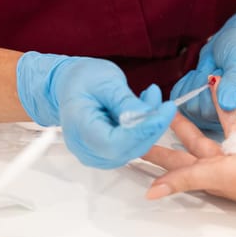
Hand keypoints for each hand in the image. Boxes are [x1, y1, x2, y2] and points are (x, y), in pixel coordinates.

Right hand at [17, 52, 176, 168]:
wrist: (69, 86)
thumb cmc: (81, 81)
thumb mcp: (104, 81)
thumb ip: (124, 101)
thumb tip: (146, 116)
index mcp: (78, 129)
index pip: (114, 143)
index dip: (142, 131)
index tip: (162, 113)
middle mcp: (87, 149)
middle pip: (128, 148)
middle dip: (152, 126)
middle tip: (165, 104)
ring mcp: (98, 154)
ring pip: (136, 147)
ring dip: (152, 124)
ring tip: (152, 96)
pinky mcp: (110, 152)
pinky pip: (135, 144)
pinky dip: (146, 127)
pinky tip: (147, 106)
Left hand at [144, 76, 235, 223]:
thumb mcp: (216, 176)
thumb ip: (183, 179)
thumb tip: (151, 193)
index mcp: (204, 171)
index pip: (170, 159)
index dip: (152, 149)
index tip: (137, 139)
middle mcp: (218, 163)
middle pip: (192, 138)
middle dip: (179, 121)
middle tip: (164, 107)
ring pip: (221, 123)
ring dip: (214, 105)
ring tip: (206, 85)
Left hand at [171, 4, 235, 129]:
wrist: (233, 38)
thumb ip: (235, 83)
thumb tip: (228, 104)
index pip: (222, 114)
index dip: (215, 92)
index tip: (221, 73)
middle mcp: (230, 114)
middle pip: (202, 112)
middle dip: (204, 86)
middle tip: (215, 71)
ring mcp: (213, 112)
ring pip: (189, 107)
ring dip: (195, 84)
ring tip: (208, 72)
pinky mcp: (198, 105)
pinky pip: (180, 101)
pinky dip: (185, 84)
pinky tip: (198, 75)